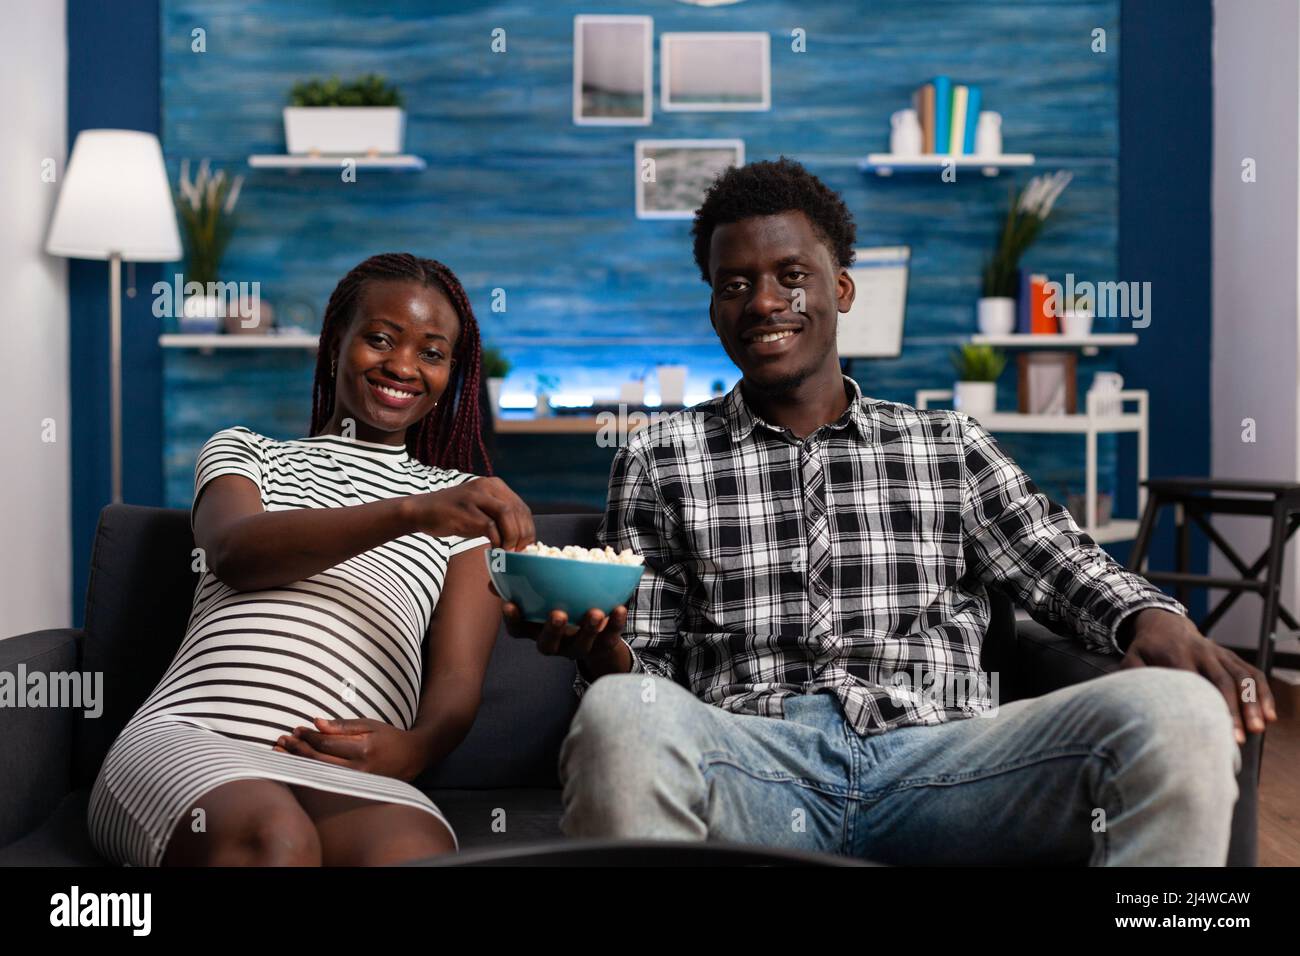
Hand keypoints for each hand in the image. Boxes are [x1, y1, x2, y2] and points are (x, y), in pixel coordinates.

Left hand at [272, 717, 425, 780]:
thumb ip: (342, 726)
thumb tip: (316, 723)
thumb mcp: (369, 725)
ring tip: (281, 752)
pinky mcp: (353, 790)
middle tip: (282, 740)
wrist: (411, 758)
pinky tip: (295, 767)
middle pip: (318, 760)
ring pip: (318, 773)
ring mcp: (355, 783)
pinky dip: (307, 772)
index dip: (308, 736)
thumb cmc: (388, 738)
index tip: (296, 729)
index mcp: (362, 749)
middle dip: (297, 749)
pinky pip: (325, 781)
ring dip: (297, 762)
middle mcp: (358, 769)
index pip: (326, 743)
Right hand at [408, 477, 534, 550]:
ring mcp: (476, 497)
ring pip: (508, 516)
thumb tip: (521, 537)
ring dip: (511, 538)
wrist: (423, 511)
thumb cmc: (454, 514)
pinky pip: (491, 527)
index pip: (522, 508)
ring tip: (507, 552)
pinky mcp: (467, 510)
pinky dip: (497, 541)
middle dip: (522, 535)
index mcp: (495, 485)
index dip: (528, 529)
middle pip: (518, 512)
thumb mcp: (481, 508)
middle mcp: (488, 486)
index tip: (524, 546)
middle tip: (518, 552)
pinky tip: (494, 551)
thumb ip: (499, 515)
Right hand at [492, 582, 627, 667]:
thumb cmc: (562, 606)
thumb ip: (524, 585)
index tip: (510, 604)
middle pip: (548, 644)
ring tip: (595, 612)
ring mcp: (579, 647)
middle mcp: (555, 643)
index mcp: (536, 630)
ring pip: (582, 643)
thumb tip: (497, 572)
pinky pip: (610, 638)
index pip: (518, 630)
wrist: (595, 635)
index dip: (513, 619)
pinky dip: (616, 623)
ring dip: (588, 628)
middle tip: (557, 614)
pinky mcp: (602, 645)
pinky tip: (620, 608)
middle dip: (553, 630)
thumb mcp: (542, 597)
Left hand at [1120, 608, 1277, 744]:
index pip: (1192, 682)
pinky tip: (1269, 715)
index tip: (1205, 729)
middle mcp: (1202, 652)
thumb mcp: (1132, 657)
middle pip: (1221, 681)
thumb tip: (1135, 698)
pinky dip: (1263, 693)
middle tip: (1237, 737)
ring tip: (1258, 727)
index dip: (1201, 705)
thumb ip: (1133, 675)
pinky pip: (1252, 673)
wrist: (1164, 623)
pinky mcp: (1231, 656)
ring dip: (1252, 702)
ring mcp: (1220, 654)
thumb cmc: (1146, 649)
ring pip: (1241, 677)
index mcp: (1176, 654)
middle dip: (1231, 709)